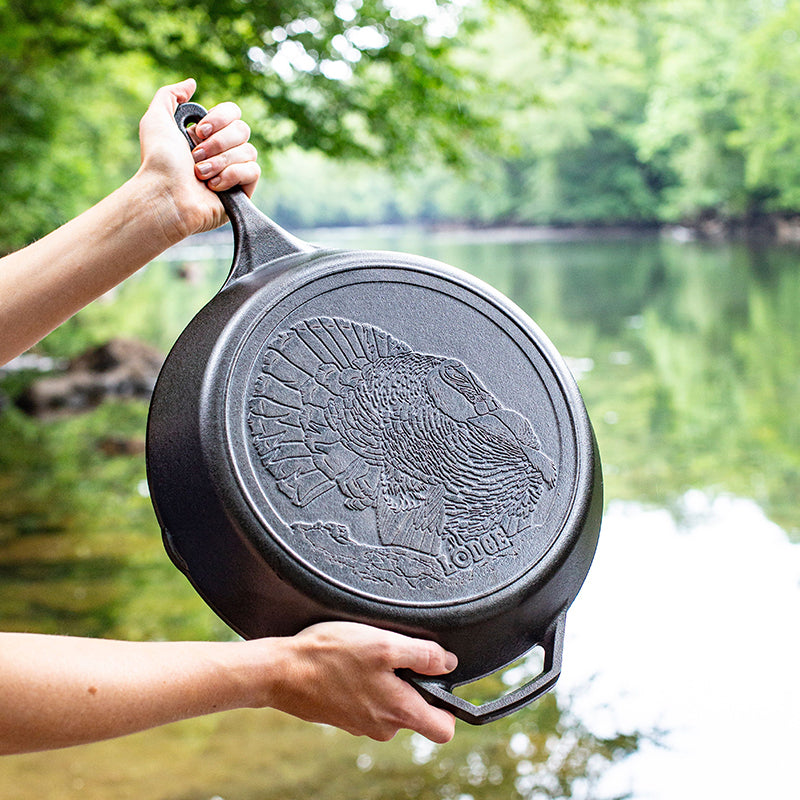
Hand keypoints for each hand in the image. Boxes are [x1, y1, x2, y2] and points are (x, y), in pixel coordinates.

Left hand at [136, 78, 260, 238]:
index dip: (220, 118)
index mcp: (207, 134)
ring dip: (220, 161)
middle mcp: (222, 151)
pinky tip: (214, 187)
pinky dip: (232, 175)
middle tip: (196, 156)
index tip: (199, 131)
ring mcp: (234, 172)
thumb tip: (192, 84)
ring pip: (249, 151)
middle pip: (243, 129)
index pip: (233, 113)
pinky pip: (253, 171)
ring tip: (200, 175)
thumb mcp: (156, 119)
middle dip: (218, 142)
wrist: (166, 195)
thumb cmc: (158, 162)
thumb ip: (170, 95)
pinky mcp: (243, 192)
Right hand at [256, 621, 457, 742]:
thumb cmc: (331, 656)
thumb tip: (448, 663)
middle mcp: (383, 726)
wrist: (281, 672)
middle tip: (392, 654)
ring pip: (391, 704)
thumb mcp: (384, 644)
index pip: (444, 728)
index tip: (439, 679)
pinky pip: (368, 701)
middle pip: (416, 711)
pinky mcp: (344, 716)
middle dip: (412, 683)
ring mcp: (362, 724)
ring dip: (386, 680)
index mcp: (400, 712)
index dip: (450, 705)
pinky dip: (365, 683)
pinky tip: (349, 663)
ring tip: (365, 655)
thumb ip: (422, 654)